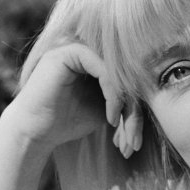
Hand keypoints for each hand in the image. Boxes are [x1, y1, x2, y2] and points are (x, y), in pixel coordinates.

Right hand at [10, 43, 142, 157]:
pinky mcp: (71, 51)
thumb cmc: (66, 122)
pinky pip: (105, 69)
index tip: (134, 142)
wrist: (35, 131)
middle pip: (127, 77)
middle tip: (133, 142)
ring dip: (127, 106)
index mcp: (98, 62)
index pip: (128, 82)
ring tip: (122, 132)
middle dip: (134, 114)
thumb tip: (154, 100)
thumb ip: (126, 102)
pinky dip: (113, 94)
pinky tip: (110, 116)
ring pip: (119, 74)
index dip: (136, 112)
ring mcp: (79, 48)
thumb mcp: (106, 112)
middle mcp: (90, 50)